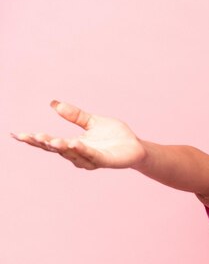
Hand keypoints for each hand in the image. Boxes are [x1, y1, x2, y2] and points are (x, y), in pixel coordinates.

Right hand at [12, 101, 146, 169]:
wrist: (136, 146)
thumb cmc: (115, 136)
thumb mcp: (92, 121)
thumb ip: (75, 115)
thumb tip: (53, 103)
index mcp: (74, 144)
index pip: (50, 142)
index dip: (34, 140)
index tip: (17, 134)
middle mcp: (79, 154)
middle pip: (57, 149)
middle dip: (44, 144)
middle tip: (31, 136)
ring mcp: (91, 159)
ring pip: (72, 154)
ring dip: (61, 147)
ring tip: (51, 140)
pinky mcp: (105, 161)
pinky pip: (91, 155)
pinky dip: (82, 150)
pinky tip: (74, 143)